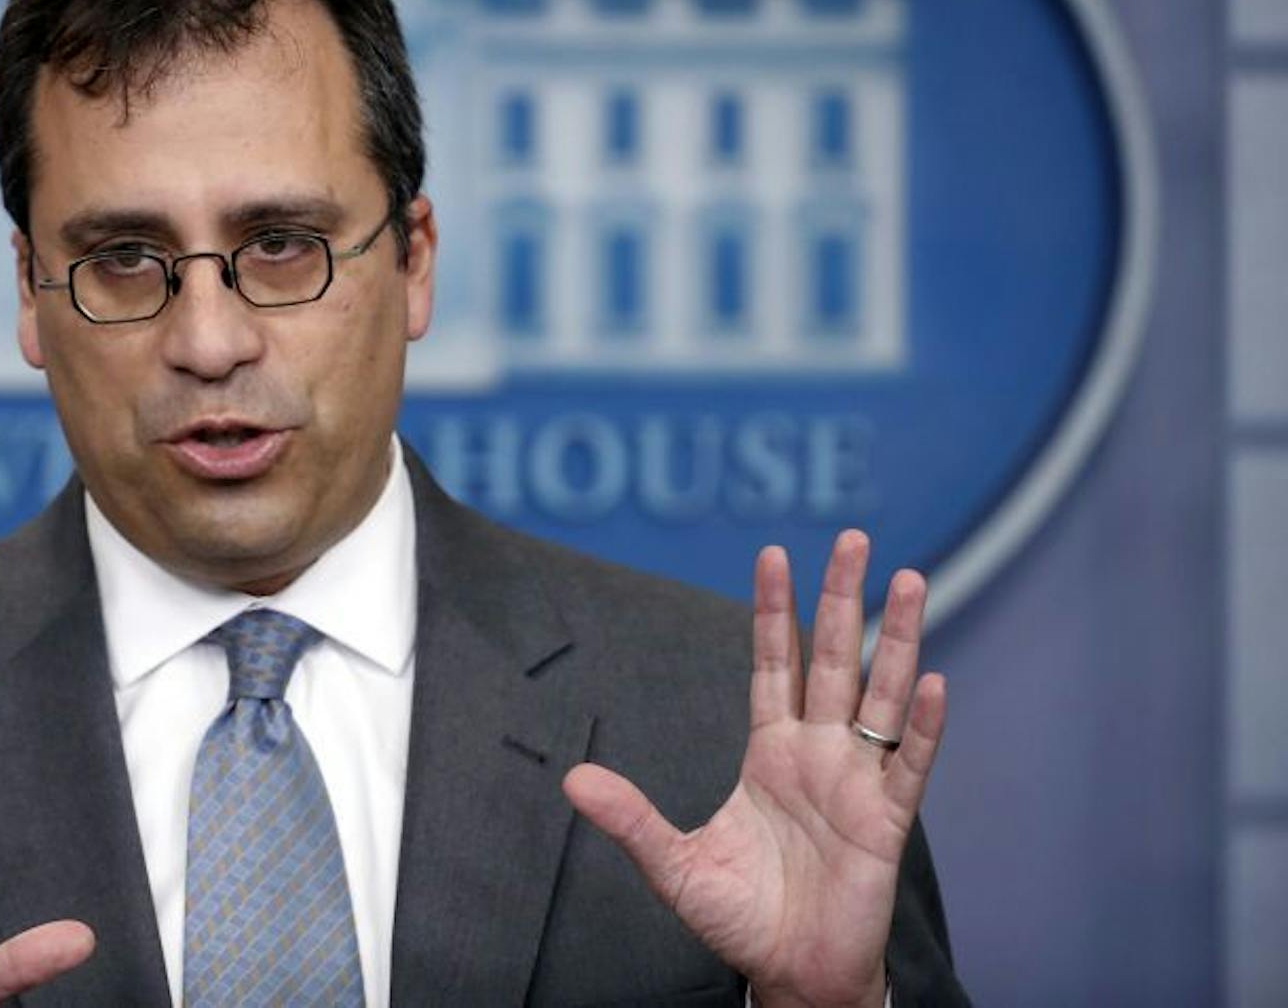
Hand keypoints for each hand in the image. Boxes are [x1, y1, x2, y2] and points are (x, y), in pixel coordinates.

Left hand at [562, 531, 944, 1007]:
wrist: (791, 977)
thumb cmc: (741, 919)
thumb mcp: (674, 863)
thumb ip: (629, 818)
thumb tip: (570, 779)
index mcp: (770, 751)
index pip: (773, 664)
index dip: (775, 611)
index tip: (774, 554)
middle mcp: (817, 753)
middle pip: (832, 659)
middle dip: (842, 599)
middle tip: (853, 538)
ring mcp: (856, 782)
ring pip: (880, 694)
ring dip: (895, 638)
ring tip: (908, 579)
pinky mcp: (886, 822)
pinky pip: (909, 764)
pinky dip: (923, 724)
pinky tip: (931, 682)